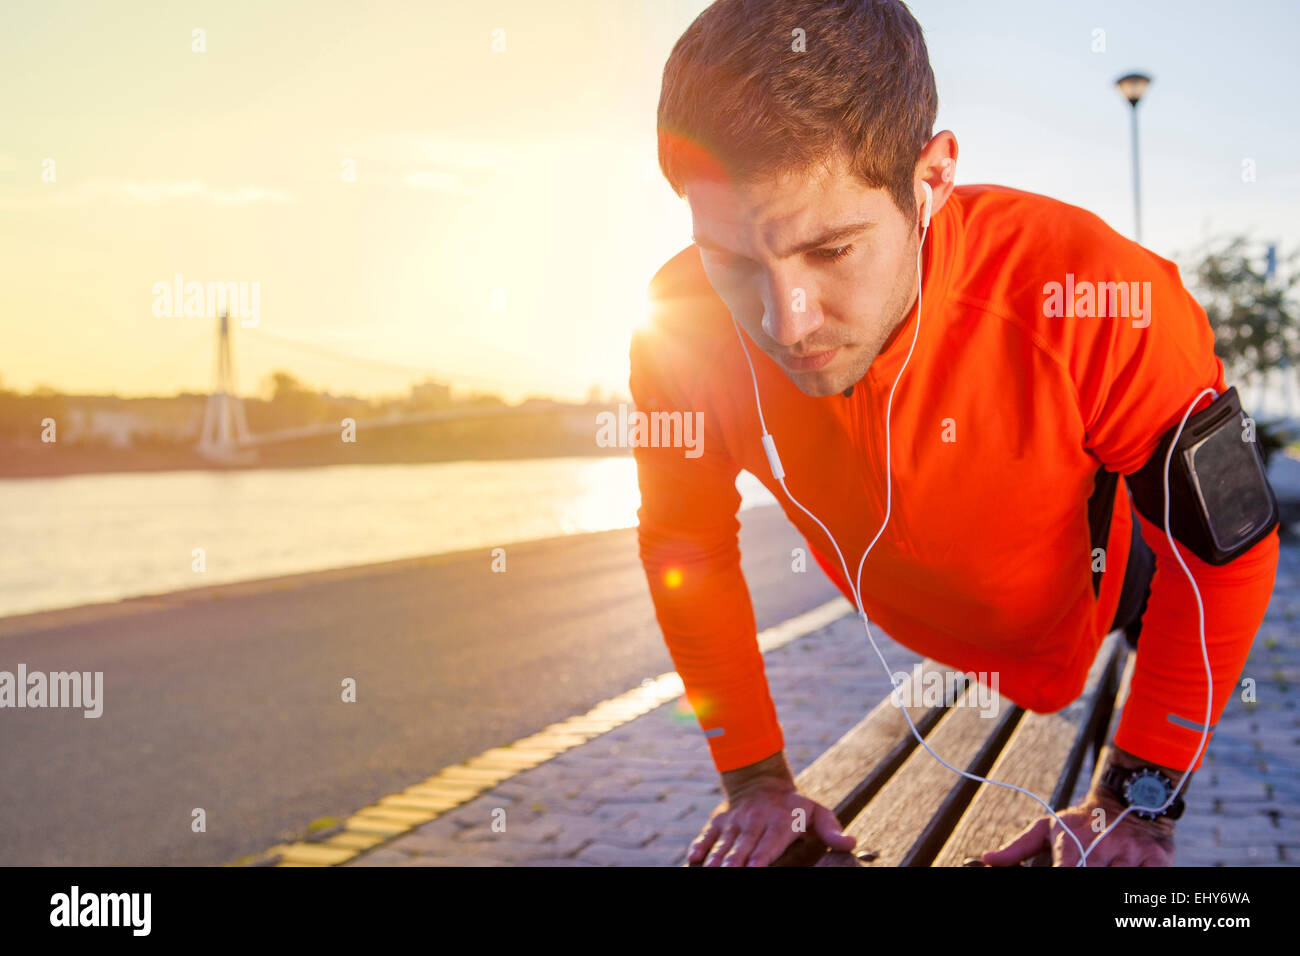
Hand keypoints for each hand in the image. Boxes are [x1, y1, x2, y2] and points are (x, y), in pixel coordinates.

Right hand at [687, 776, 855, 866]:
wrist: (761, 781)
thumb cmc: (795, 807)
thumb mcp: (817, 813)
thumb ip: (832, 830)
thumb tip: (851, 843)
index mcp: (780, 820)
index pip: (770, 841)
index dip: (761, 856)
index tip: (755, 869)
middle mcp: (755, 819)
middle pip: (744, 845)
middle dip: (735, 862)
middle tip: (729, 874)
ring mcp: (735, 820)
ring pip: (725, 842)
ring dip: (717, 858)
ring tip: (711, 871)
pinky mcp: (720, 820)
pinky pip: (708, 833)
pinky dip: (700, 845)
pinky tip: (693, 858)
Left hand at [980, 786, 1174, 866]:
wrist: (1129, 799)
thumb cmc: (1083, 821)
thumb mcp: (1048, 828)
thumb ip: (1018, 847)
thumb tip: (987, 860)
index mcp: (1074, 845)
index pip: (1067, 874)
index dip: (1064, 878)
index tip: (1064, 874)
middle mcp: (1103, 849)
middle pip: (1095, 877)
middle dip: (1091, 875)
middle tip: (1087, 867)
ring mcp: (1131, 855)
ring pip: (1120, 879)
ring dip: (1112, 875)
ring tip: (1107, 865)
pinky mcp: (1158, 860)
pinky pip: (1148, 880)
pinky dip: (1137, 879)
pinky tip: (1129, 870)